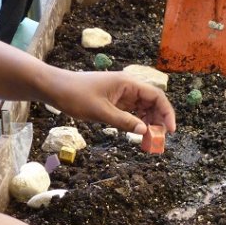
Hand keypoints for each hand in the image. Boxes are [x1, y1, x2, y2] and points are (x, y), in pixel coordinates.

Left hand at [47, 70, 176, 135]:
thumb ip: (124, 122)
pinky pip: (132, 112)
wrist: (55, 88)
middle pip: (152, 103)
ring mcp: (121, 94)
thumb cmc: (75, 96)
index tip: (170, 130)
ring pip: (143, 109)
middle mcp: (128, 87)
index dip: (167, 113)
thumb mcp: (100, 112)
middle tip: (157, 140)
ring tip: (149, 141)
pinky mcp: (114, 101)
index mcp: (128, 83)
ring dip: (148, 124)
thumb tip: (145, 131)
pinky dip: (137, 123)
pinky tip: (137, 134)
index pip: (157, 96)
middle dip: (158, 121)